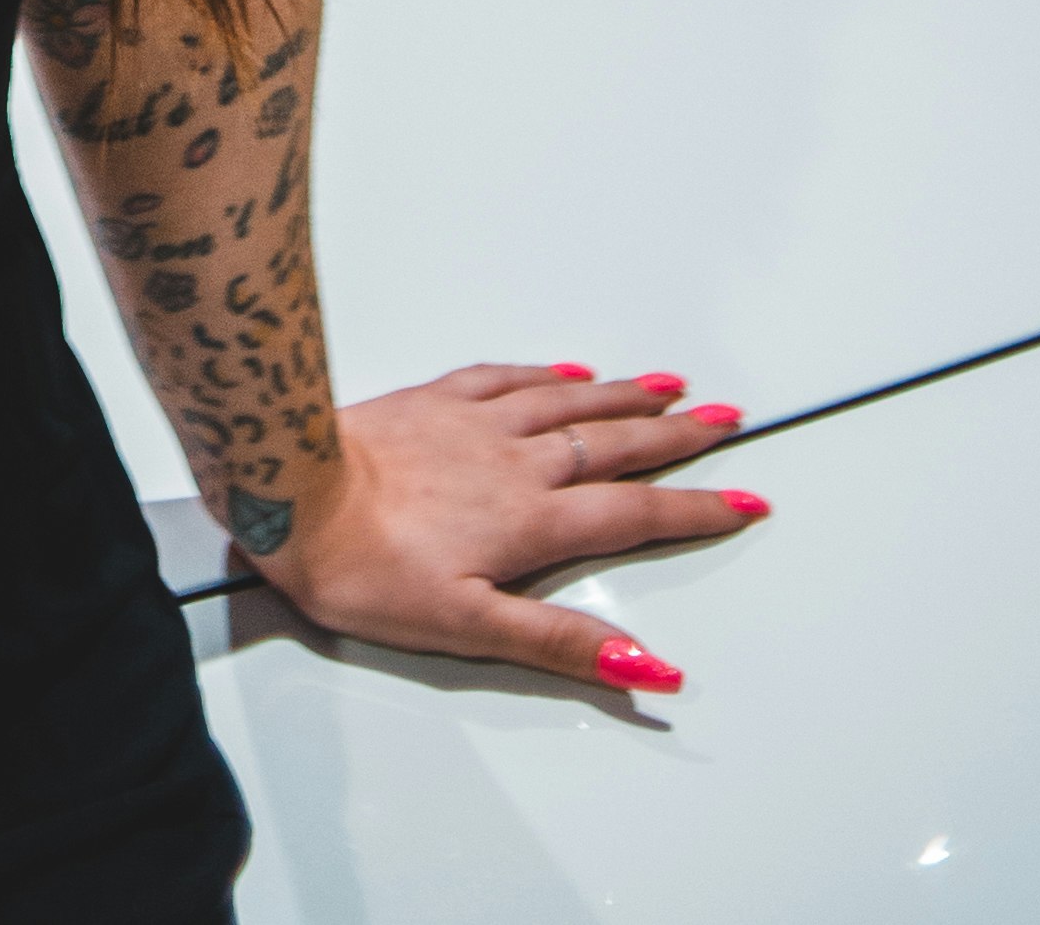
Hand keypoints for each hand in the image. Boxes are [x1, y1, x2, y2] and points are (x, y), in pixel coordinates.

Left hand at [255, 358, 769, 689]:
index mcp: (532, 521)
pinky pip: (503, 377)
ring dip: (620, 394)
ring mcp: (473, 423)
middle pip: (613, 445)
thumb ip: (562, 644)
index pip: (635, 514)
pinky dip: (543, 374)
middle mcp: (515, 461)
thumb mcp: (470, 628)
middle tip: (726, 420)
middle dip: (675, 437)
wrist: (291, 490)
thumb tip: (651, 668)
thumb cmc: (368, 570)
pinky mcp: (431, 399)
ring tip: (666, 384)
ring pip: (566, 401)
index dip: (696, 509)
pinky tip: (562, 371)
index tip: (748, 498)